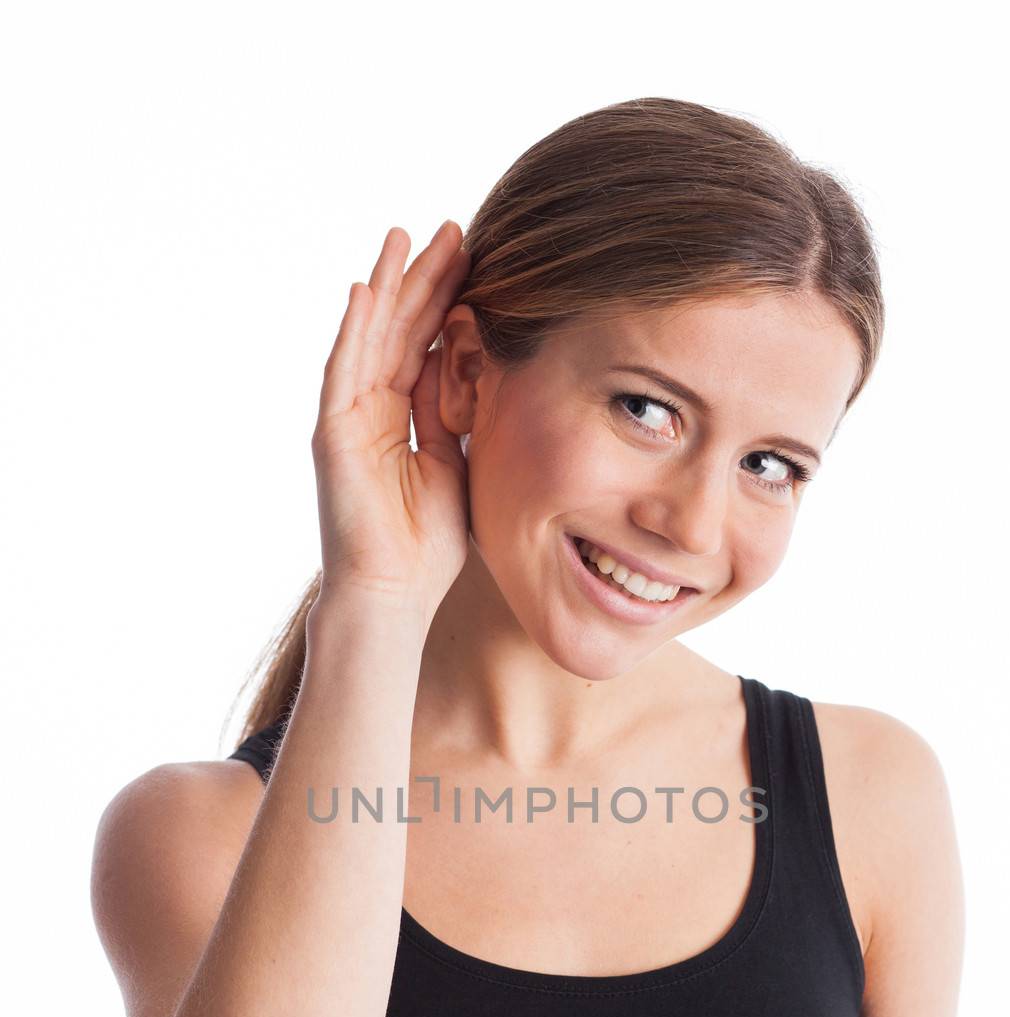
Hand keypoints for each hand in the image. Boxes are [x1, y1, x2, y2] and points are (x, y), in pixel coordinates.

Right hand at [310, 222, 472, 625]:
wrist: (394, 591)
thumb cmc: (427, 544)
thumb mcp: (456, 463)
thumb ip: (454, 413)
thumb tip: (465, 363)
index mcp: (400, 417)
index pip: (423, 345)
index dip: (446, 301)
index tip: (475, 260)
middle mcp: (370, 409)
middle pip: (398, 329)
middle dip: (424, 278)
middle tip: (453, 229)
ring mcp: (348, 417)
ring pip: (370, 337)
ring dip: (388, 285)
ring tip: (406, 236)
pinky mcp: (333, 432)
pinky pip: (343, 370)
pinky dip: (354, 330)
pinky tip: (367, 290)